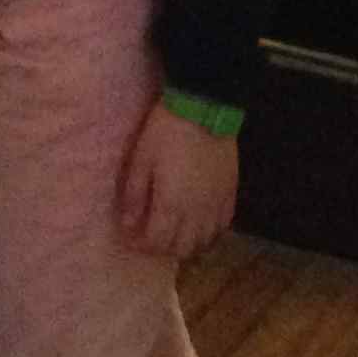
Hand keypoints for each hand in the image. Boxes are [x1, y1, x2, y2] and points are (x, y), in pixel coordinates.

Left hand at [116, 103, 238, 261]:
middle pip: (181, 248)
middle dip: (162, 248)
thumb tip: (127, 225)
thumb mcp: (141, 159)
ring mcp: (216, 205)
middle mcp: (197, 213)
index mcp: (171, 205)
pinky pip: (222, 226)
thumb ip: (133, 196)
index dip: (141, 245)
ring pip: (204, 242)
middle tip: (150, 236)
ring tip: (173, 233)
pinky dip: (209, 233)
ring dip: (187, 244)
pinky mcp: (230, 194)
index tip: (132, 238)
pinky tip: (199, 226)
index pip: (157, 242)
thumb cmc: (166, 131)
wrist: (205, 108)